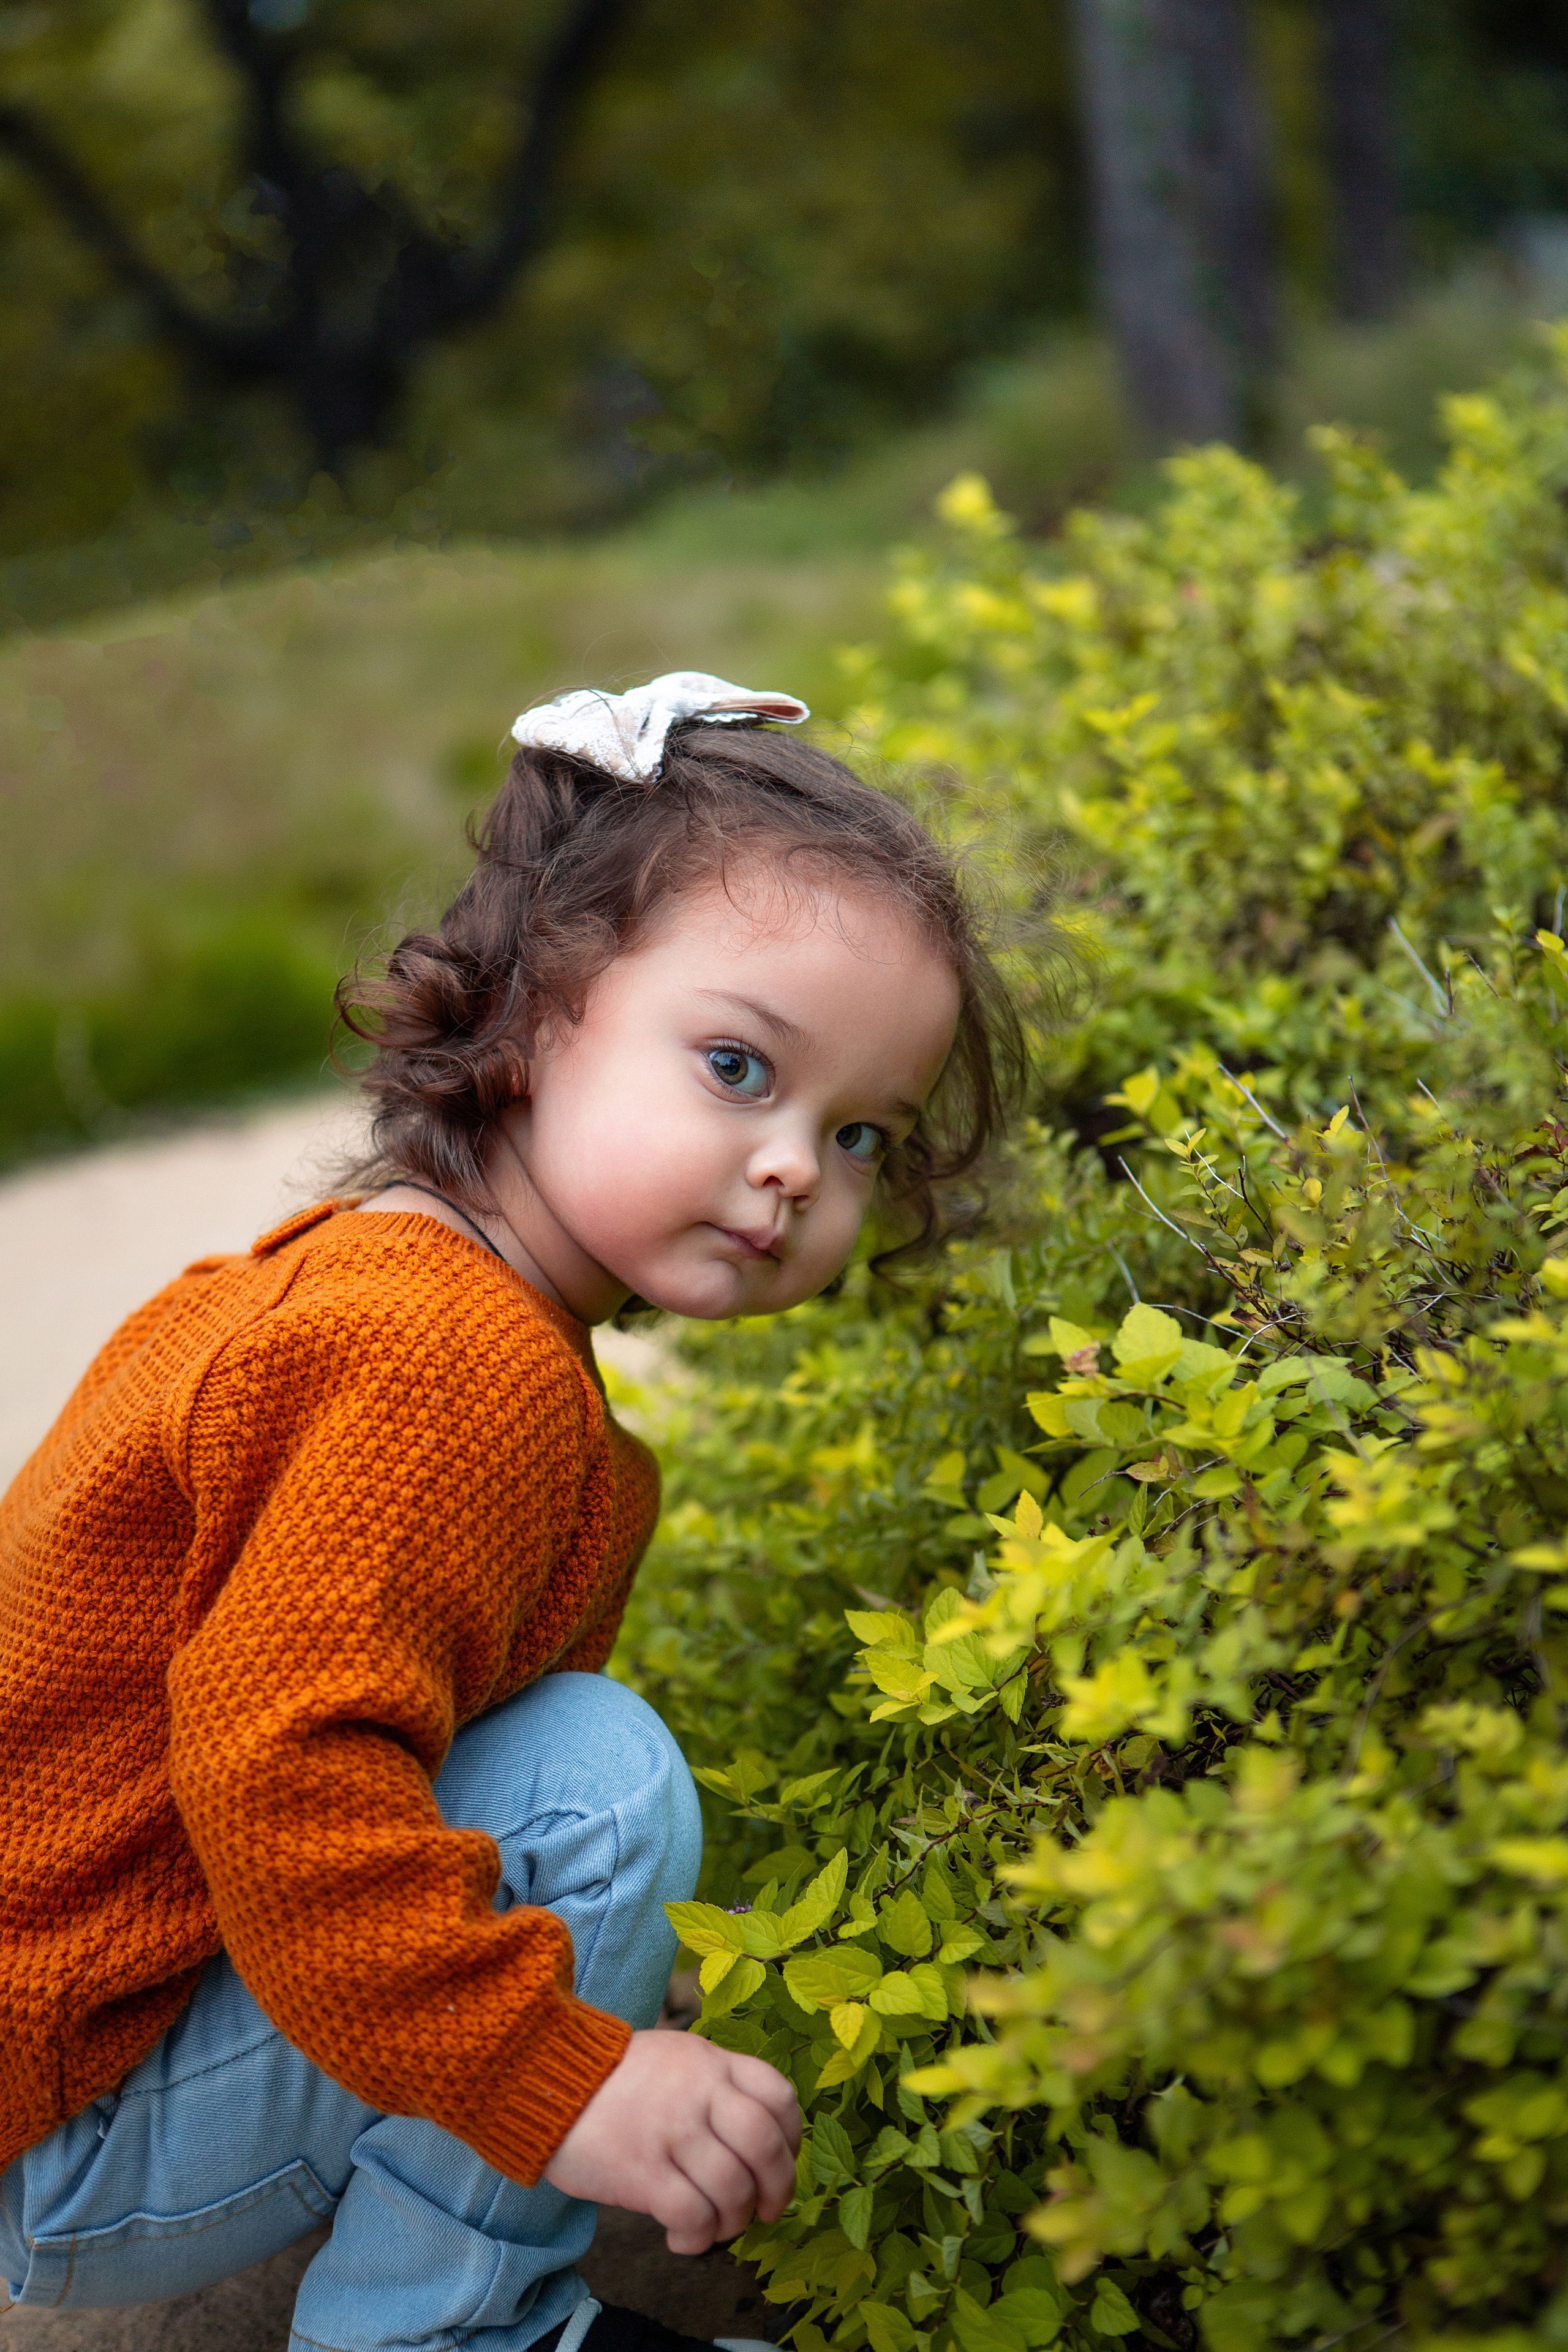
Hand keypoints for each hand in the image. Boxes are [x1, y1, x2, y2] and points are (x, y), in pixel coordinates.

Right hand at [544, 2029, 801, 2253]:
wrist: (543, 2078)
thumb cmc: (612, 2076)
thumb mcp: (674, 2056)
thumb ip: (713, 2084)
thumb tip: (756, 2140)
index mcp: (711, 2061)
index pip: (778, 2095)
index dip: (791, 2137)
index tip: (781, 2161)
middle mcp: (699, 2092)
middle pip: (766, 2146)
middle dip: (777, 2188)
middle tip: (765, 2210)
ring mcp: (671, 2132)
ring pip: (734, 2190)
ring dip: (734, 2221)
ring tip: (716, 2226)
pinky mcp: (642, 2172)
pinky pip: (693, 2217)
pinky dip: (698, 2239)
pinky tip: (682, 2239)